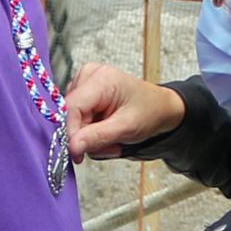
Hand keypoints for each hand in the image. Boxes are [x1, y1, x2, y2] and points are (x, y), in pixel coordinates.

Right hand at [64, 62, 184, 160]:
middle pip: (70, 115)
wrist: (159, 109)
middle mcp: (89, 76)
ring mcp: (84, 84)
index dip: (71, 132)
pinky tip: (106, 131)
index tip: (77, 155)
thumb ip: (98, 136)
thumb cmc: (149, 112)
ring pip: (73, 120)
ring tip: (112, 137)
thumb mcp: (127, 127)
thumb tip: (72, 146)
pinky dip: (91, 132)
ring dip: (91, 137)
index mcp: (101, 78)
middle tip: (110, 145)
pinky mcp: (84, 95)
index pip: (71, 107)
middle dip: (87, 137)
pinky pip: (77, 120)